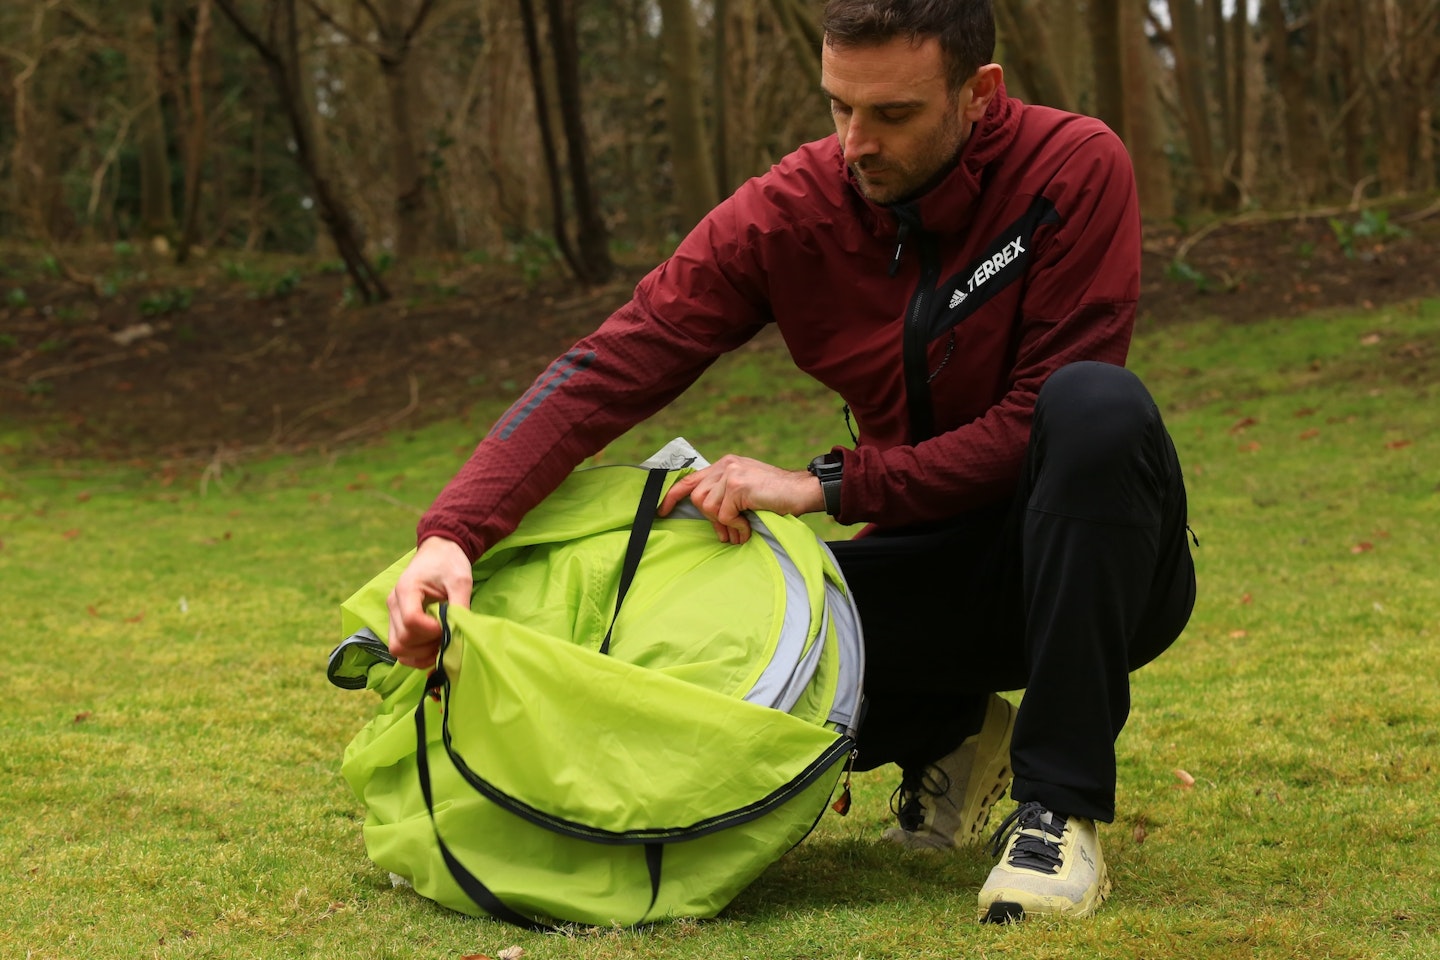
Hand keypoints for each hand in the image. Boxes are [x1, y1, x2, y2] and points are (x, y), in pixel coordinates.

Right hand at [385, 536, 472, 668]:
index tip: (448, 626)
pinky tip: (432, 649)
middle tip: (447, 636)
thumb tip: (460, 634)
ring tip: (440, 643)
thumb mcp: (461, 581)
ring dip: (420, 653)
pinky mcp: (396, 621)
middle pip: (403, 639)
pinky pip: (399, 647)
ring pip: (397, 648)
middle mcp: (393, 603)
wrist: (439, 552)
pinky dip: (415, 655)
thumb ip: (460, 607)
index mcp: (407, 589)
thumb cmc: (449, 563)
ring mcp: (392, 613)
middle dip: (428, 645)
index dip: (432, 631)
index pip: (411, 621)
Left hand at [658, 454, 823, 543]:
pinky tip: (748, 527)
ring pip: (709, 507)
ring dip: (725, 525)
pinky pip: (725, 515)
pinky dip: (736, 526)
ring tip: (742, 529)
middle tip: (729, 530)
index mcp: (726, 464)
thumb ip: (726, 496)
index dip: (673, 495)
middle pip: (698, 498)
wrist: (802, 490)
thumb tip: (710, 517)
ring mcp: (732, 473)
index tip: (662, 510)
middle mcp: (726, 465)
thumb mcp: (747, 491)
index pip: (691, 478)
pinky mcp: (739, 486)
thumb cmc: (777, 495)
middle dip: (711, 519)